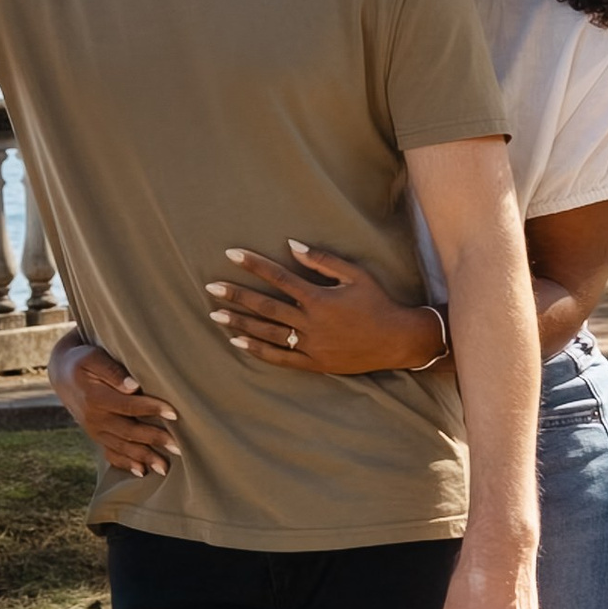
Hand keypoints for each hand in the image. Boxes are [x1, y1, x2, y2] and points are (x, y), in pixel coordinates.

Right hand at [48, 336, 179, 478]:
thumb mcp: (93, 358)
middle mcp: (94, 419)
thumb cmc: (83, 362)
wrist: (61, 374)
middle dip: (154, 440)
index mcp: (95, 398)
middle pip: (128, 432)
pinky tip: (142, 472)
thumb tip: (133, 386)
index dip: (151, 410)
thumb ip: (112, 371)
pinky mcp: (97, 437)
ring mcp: (95, 431)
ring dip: (144, 458)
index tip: (174, 413)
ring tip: (165, 468)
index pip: (128, 406)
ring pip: (122, 447)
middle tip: (178, 447)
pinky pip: (111, 454)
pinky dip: (126, 464)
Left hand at [208, 240, 437, 376]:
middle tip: (210, 287)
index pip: (278, 278)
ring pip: (267, 333)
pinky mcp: (314, 362)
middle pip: (265, 307)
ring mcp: (311, 345)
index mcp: (319, 298)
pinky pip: (279, 357)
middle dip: (236, 295)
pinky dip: (257, 350)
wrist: (397, 340)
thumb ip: (322, 260)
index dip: (253, 265)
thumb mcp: (355, 274)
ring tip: (216, 314)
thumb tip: (292, 245)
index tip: (231, 255)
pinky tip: (237, 342)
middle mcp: (310, 323)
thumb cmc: (377, 302)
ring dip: (240, 322)